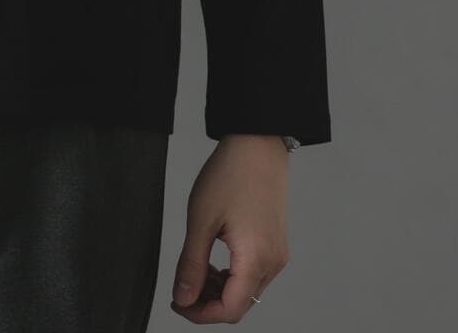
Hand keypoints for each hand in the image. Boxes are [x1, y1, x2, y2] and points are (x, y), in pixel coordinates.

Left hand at [169, 134, 289, 322]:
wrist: (257, 143)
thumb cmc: (230, 174)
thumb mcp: (201, 220)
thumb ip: (192, 264)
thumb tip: (183, 298)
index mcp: (256, 259)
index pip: (230, 310)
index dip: (201, 314)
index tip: (178, 302)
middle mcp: (273, 262)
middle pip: (240, 304)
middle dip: (209, 303)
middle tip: (182, 287)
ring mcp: (278, 253)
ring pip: (248, 291)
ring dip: (221, 290)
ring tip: (196, 270)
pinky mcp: (277, 243)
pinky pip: (256, 274)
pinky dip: (234, 276)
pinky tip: (215, 262)